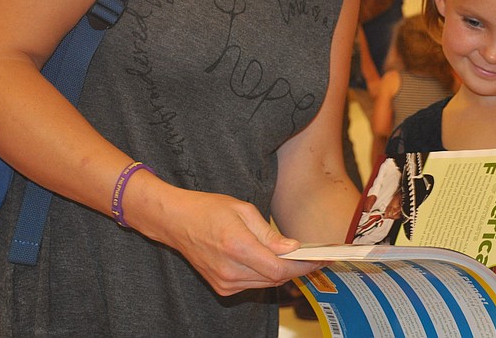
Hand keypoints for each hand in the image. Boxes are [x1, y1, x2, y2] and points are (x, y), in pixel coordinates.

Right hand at [134, 185, 324, 295]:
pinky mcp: (222, 287)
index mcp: (237, 247)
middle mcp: (230, 270)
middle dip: (297, 268)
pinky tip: (270, 260)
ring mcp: (225, 282)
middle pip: (276, 278)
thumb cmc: (208, 209)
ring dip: (283, 272)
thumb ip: (269, 233)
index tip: (319, 259)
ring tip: (297, 258)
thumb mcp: (243, 210)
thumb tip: (292, 247)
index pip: (279, 268)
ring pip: (266, 283)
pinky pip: (253, 284)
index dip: (303, 266)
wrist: (175, 221)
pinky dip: (266, 274)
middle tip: (314, 257)